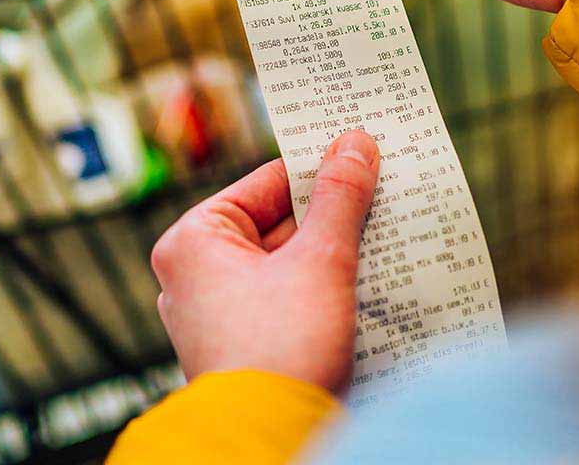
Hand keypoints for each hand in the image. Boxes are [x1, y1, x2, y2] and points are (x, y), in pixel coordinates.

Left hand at [150, 130, 379, 393]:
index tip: (364, 156)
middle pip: (278, 224)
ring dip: (333, 256)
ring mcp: (215, 315)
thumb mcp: (321, 260)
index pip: (267, 182)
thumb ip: (341, 198)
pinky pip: (286, 301)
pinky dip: (322, 292)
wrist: (270, 440)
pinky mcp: (242, 347)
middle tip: (385, 198)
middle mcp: (193, 275)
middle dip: (333, 218)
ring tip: (385, 242)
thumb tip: (355, 143)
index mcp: (193, 241)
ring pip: (285, 264)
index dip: (320, 169)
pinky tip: (367, 287)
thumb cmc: (280, 350)